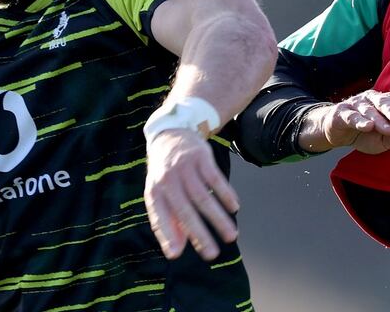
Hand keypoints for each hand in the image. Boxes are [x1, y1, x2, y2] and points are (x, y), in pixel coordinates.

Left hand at [144, 129, 238, 261]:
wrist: (170, 135)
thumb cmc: (166, 174)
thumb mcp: (160, 194)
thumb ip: (167, 222)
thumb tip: (175, 251)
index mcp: (154, 191)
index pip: (159, 217)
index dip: (166, 235)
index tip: (176, 254)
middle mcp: (168, 180)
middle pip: (185, 211)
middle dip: (200, 234)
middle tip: (212, 254)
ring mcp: (184, 167)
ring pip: (204, 198)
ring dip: (219, 219)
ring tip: (231, 236)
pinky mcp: (201, 157)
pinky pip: (216, 179)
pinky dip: (226, 195)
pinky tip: (235, 208)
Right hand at [316, 90, 389, 153]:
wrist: (338, 134)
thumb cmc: (364, 135)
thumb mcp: (382, 140)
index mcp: (383, 102)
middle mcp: (370, 99)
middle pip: (382, 102)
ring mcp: (355, 104)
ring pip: (368, 110)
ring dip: (378, 119)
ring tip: (387, 130)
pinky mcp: (341, 113)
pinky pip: (351, 116)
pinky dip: (360, 121)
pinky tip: (367, 126)